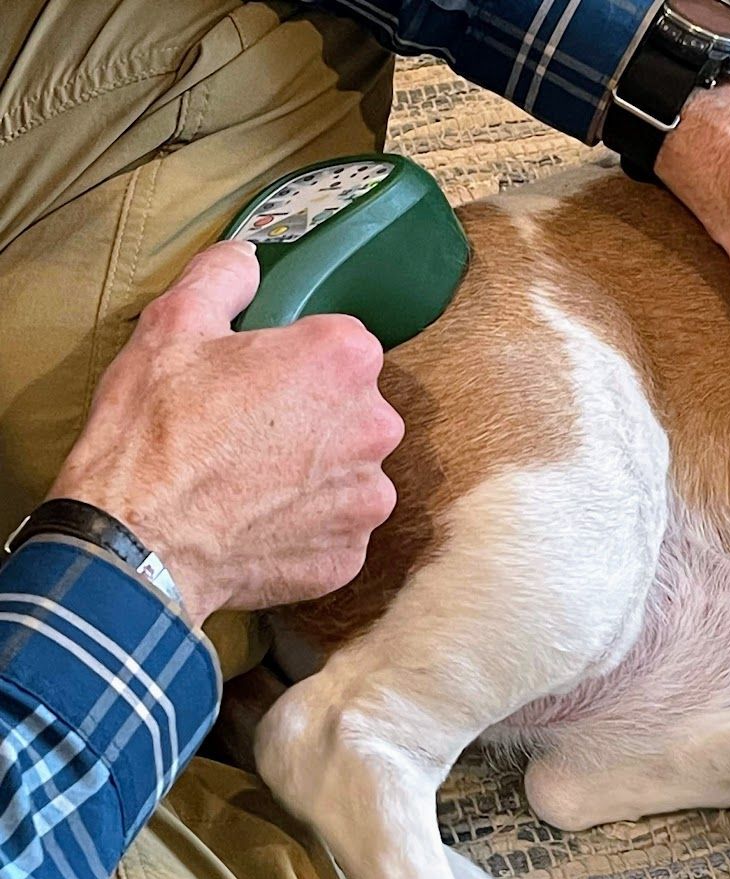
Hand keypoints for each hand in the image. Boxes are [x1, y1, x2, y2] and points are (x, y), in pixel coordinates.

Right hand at [49, 241, 403, 624]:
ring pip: (349, 473)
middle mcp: (375, 427)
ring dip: (313, 476)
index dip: (297, 361)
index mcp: (342, 360)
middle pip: (355, 411)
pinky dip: (305, 529)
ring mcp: (368, 497)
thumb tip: (247, 259)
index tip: (261, 379)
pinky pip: (336, 531)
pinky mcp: (351, 553)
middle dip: (312, 418)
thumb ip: (222, 278)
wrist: (138, 544)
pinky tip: (258, 523)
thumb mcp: (172, 327)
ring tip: (251, 484)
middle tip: (247, 433)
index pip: (342, 346)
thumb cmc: (154, 435)